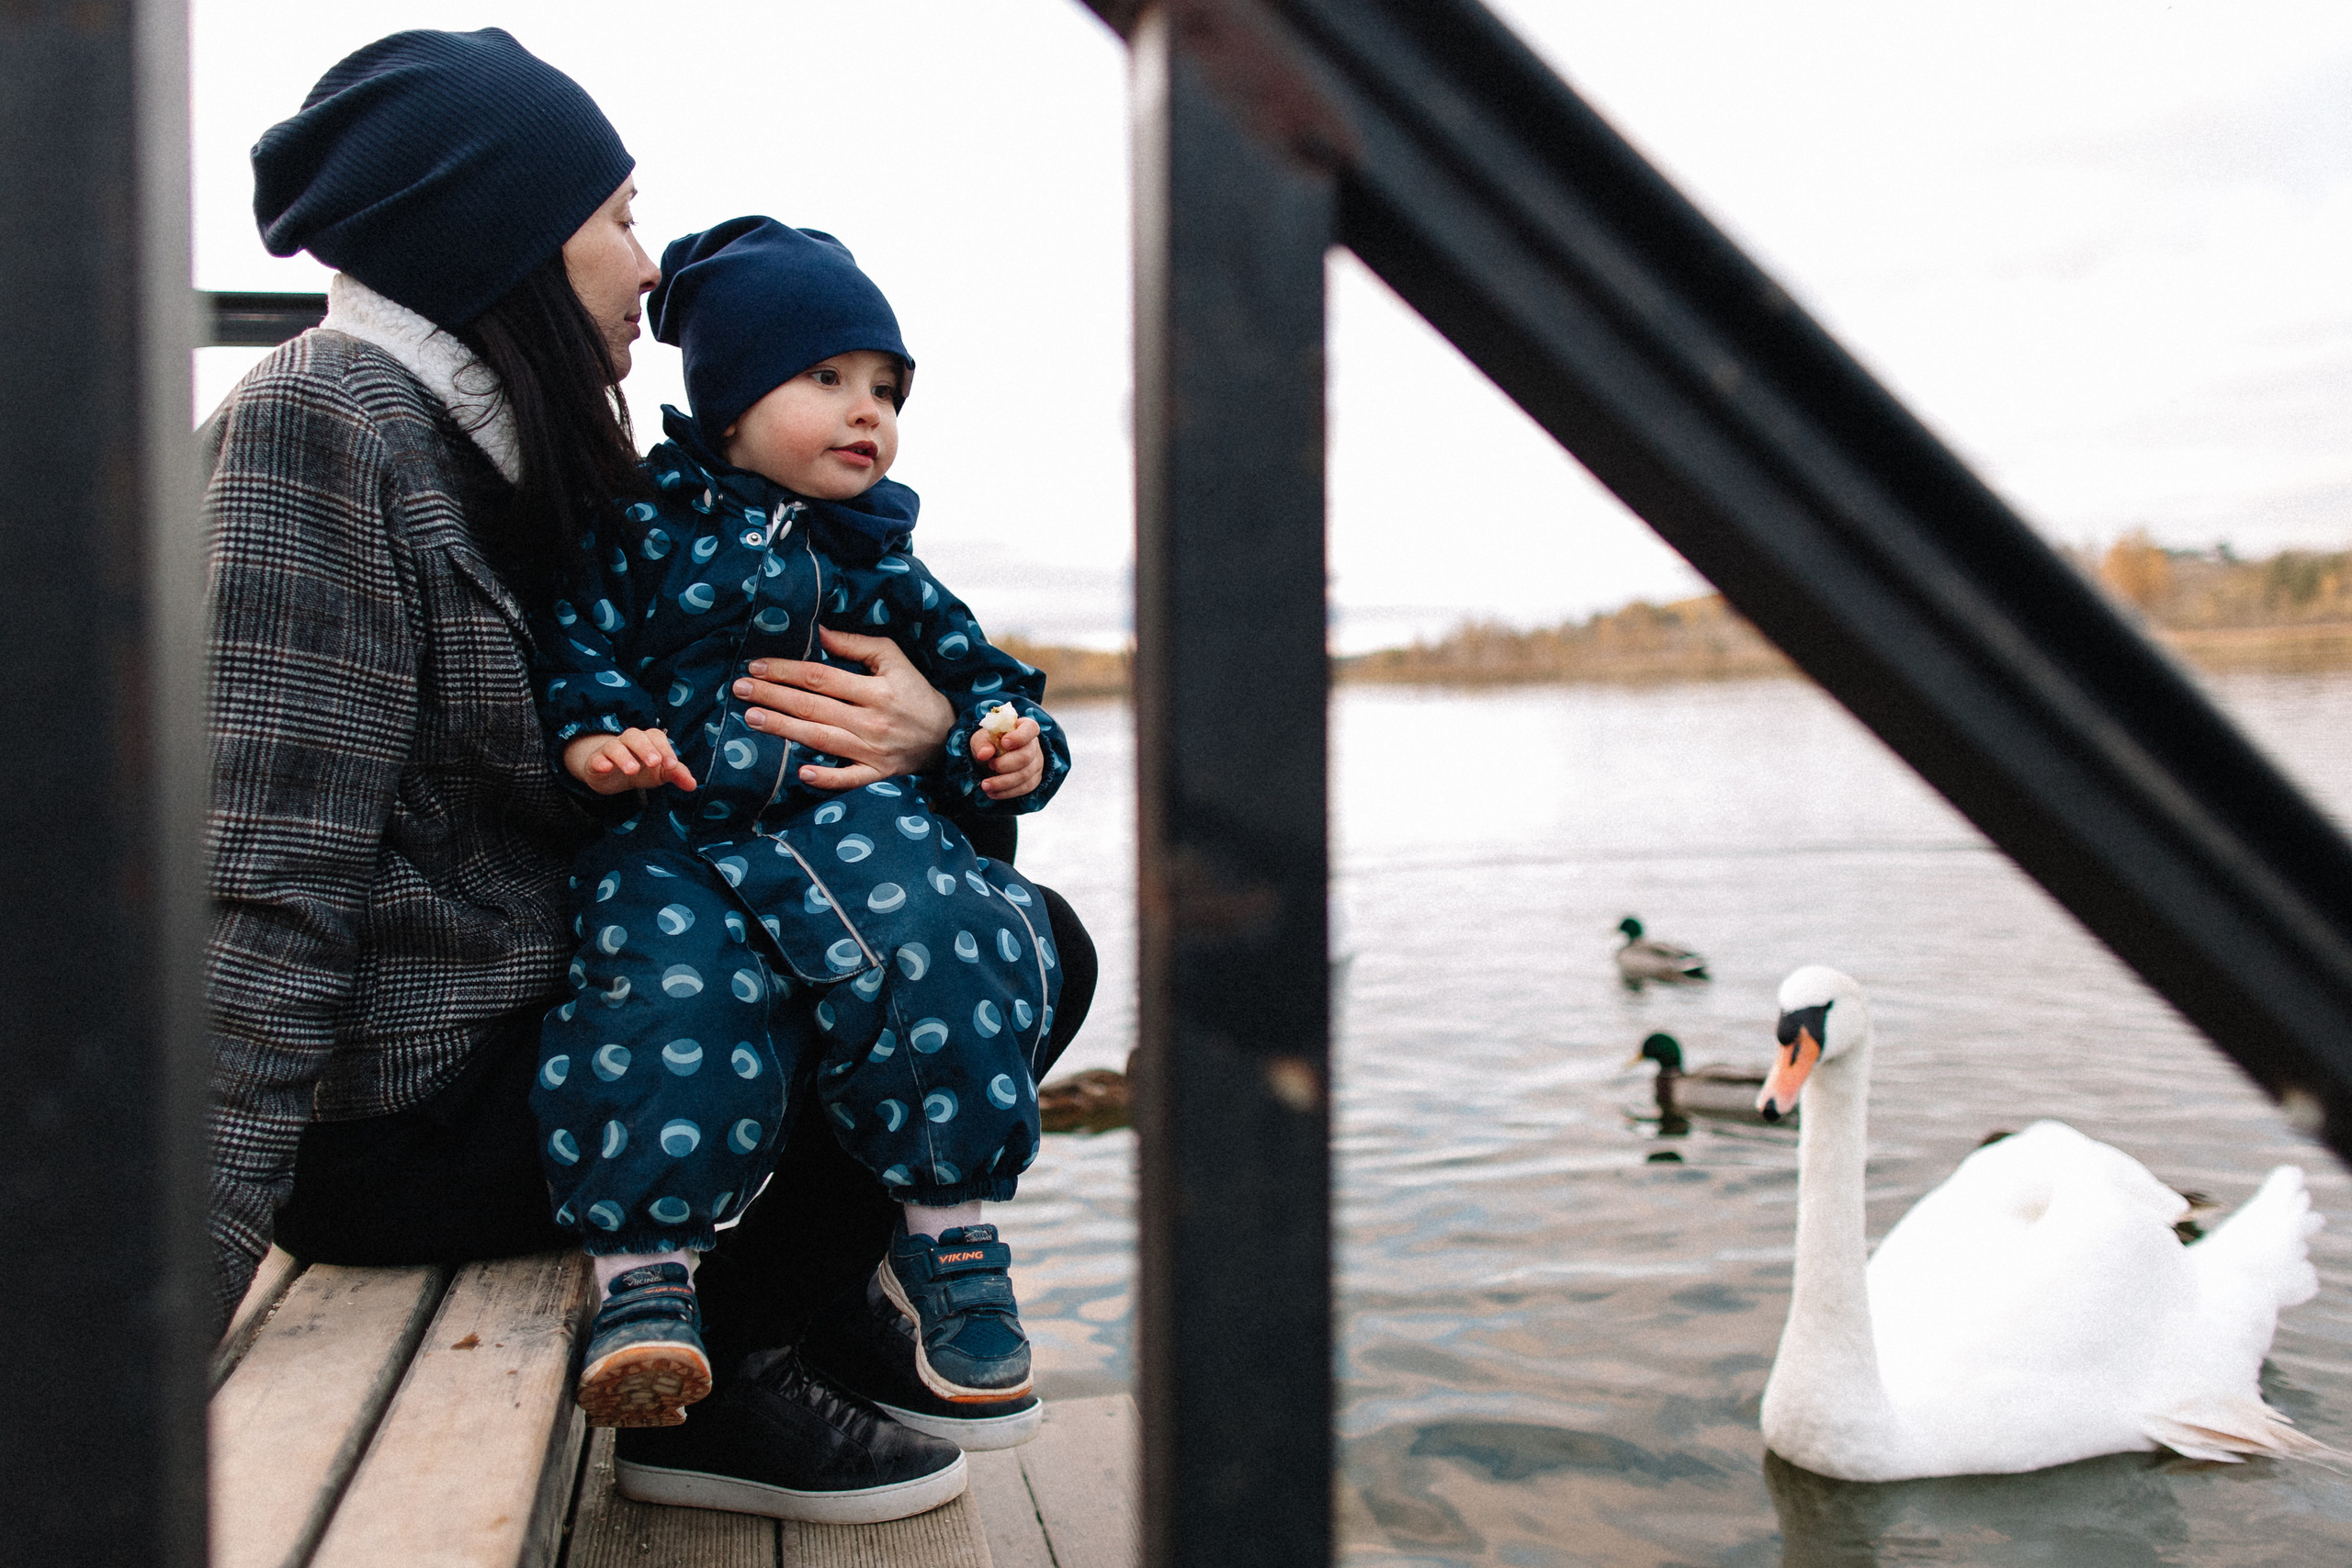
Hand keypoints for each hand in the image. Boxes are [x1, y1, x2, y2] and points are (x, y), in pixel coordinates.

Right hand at [563, 727, 697, 794]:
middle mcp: (628, 741)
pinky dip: (600, 762)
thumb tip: (693, 785)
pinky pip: (596, 758)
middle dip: (646, 748)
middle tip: (655, 763)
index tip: (672, 766)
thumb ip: (676, 775)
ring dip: (624, 756)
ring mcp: (610, 750)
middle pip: (635, 736)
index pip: (656, 737)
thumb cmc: (641, 770)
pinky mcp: (595, 762)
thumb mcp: (660, 773)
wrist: (611, 776)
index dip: (665, 749)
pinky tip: (605, 768)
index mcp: (647, 740)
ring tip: (633, 770)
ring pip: (615, 746)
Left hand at [731, 626, 954, 790]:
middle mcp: (872, 721)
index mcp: (876, 690)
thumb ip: (858, 645)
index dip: (786, 670)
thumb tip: (821, 633)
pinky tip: (801, 772)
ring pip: (821, 739)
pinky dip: (827, 778)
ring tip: (752, 719)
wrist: (948, 736)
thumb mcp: (894, 660)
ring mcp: (874, 751)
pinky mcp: (878, 774)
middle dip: (773, 696)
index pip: (821, 677)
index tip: (756, 666)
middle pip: (814, 707)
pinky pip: (850, 779)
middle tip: (739, 689)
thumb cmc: (916, 692)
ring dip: (784, 729)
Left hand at [971, 716, 1043, 800]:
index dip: (1019, 737)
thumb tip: (984, 754)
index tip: (1004, 742)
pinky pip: (1024, 788)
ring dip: (1003, 783)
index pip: (1030, 729)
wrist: (992, 758)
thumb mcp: (981, 739)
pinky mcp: (1034, 779)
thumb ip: (982, 744)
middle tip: (990, 766)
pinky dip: (1007, 792)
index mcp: (1024, 727)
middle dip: (1005, 765)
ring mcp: (1037, 763)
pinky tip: (993, 793)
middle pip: (1026, 756)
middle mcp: (1034, 745)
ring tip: (985, 785)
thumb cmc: (989, 744)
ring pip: (1025, 776)